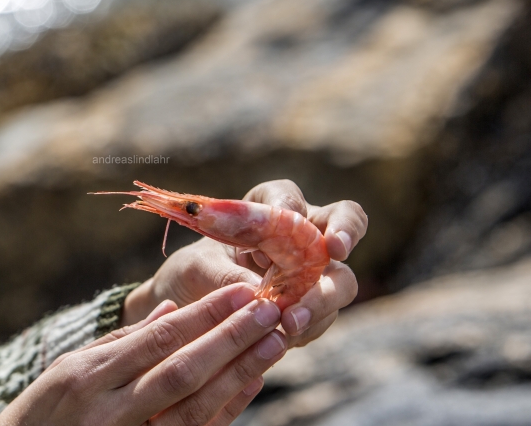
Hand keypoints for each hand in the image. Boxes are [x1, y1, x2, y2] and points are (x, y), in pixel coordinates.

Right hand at [0, 284, 286, 425]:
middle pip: (183, 368)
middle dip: (230, 337)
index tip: (240, 291)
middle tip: (270, 308)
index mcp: (88, 374)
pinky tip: (251, 384)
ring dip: (238, 372)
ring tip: (273, 341)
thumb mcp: (66, 370)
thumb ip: (120, 342)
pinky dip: (225, 410)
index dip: (204, 314)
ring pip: (194, 405)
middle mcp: (109, 408)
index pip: (158, 338)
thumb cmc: (39, 415)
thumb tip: (170, 311)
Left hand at [122, 180, 366, 348]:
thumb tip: (258, 293)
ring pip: (340, 278)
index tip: (285, 218)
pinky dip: (308, 326)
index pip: (287, 196)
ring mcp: (312, 272)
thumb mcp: (196, 267)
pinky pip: (324, 315)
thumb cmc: (193, 272)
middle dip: (344, 235)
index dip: (291, 206)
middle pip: (342, 225)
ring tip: (290, 321)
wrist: (190, 309)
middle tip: (336, 251)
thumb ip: (224, 273)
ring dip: (321, 298)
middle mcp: (298, 235)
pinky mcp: (312, 307)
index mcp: (265, 208)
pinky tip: (283, 336)